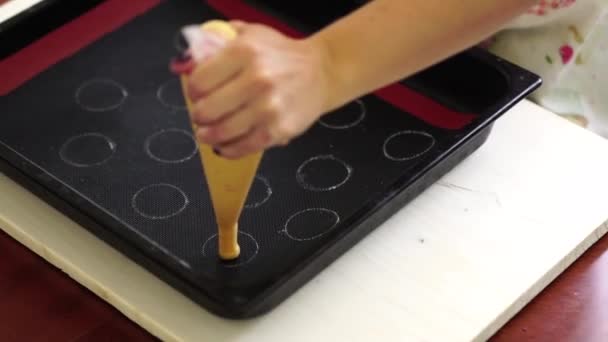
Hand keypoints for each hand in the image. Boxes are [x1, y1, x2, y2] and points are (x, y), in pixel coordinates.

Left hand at [186, 21, 332, 158]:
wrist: (322, 72)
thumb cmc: (284, 56)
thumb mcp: (252, 34)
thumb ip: (220, 41)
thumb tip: (190, 59)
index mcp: (244, 52)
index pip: (199, 81)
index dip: (193, 91)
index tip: (196, 94)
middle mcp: (257, 79)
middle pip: (206, 110)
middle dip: (199, 116)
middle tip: (201, 115)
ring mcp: (268, 108)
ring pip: (222, 132)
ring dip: (208, 135)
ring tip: (206, 133)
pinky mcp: (278, 130)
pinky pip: (243, 147)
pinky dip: (228, 149)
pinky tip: (223, 146)